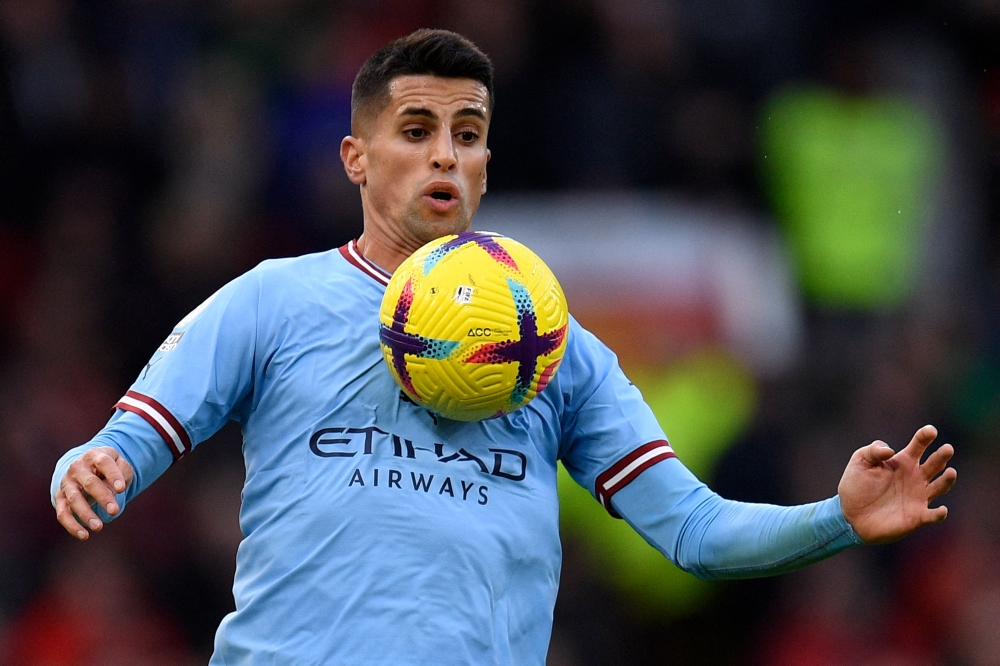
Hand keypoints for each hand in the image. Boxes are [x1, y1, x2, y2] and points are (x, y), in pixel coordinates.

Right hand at [54, 447, 133, 539]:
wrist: (86, 465)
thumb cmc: (108, 467)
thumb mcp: (120, 464)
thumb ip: (122, 473)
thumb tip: (113, 492)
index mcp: (94, 456)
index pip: (104, 463)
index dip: (113, 475)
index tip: (122, 489)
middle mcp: (77, 468)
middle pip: (89, 482)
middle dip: (102, 497)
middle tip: (115, 511)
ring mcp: (67, 483)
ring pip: (74, 499)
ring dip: (86, 514)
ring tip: (99, 527)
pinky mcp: (60, 497)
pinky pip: (62, 512)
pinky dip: (71, 525)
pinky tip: (84, 535)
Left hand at [839, 425, 956, 543]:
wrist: (850, 514)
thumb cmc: (856, 485)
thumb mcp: (860, 462)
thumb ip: (873, 451)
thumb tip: (890, 450)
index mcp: (903, 461)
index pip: (919, 445)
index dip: (925, 436)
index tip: (930, 430)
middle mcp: (915, 477)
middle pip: (935, 463)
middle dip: (942, 455)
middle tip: (947, 449)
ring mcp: (919, 496)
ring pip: (940, 486)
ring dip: (947, 480)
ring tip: (951, 472)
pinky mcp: (917, 517)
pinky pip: (932, 515)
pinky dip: (939, 514)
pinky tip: (941, 510)